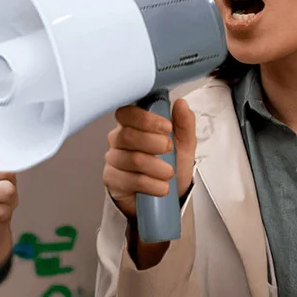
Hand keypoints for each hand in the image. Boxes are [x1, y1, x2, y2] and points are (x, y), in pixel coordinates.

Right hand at [103, 99, 195, 220]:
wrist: (168, 193)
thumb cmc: (172, 163)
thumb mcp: (184, 142)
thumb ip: (184, 122)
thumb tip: (181, 104)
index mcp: (134, 123)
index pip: (127, 113)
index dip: (146, 119)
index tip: (167, 127)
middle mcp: (119, 139)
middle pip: (128, 135)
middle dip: (155, 143)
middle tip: (170, 151)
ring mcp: (113, 159)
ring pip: (133, 159)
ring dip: (157, 168)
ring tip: (169, 173)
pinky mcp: (112, 179)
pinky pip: (130, 180)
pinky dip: (152, 185)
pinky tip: (161, 186)